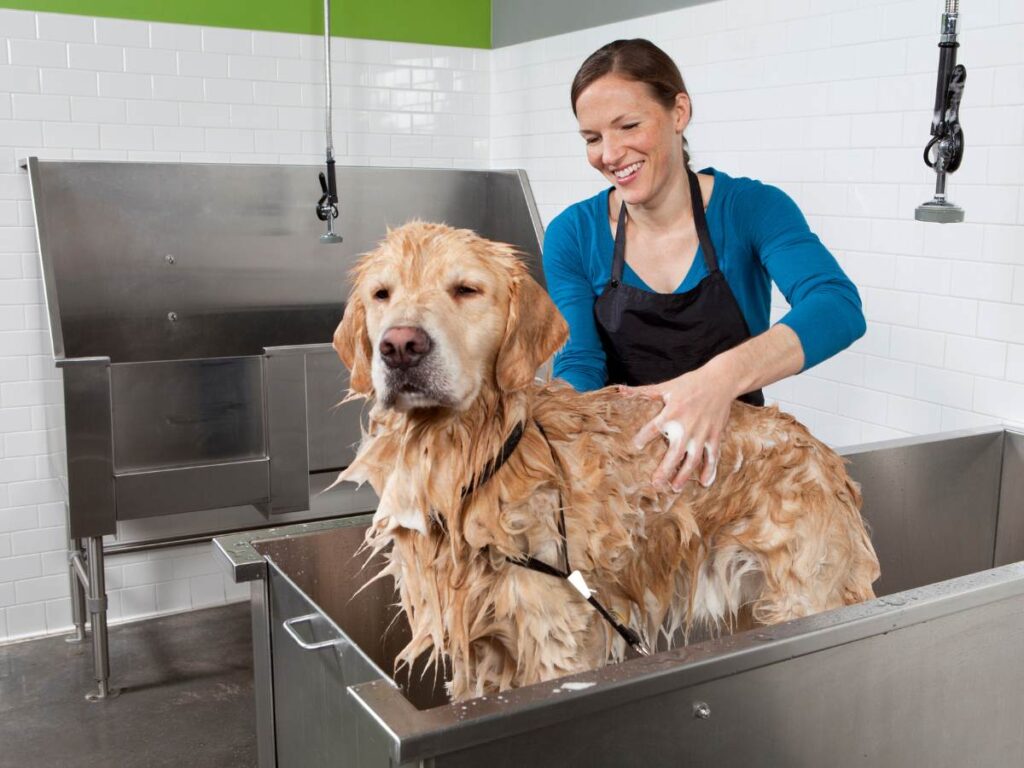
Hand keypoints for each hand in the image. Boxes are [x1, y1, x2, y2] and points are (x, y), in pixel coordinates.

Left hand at [620, 361, 734, 490]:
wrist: (721, 381)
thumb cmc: (690, 383)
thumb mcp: (666, 386)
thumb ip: (643, 392)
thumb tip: (620, 391)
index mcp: (672, 413)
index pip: (652, 428)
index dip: (642, 438)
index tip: (635, 447)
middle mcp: (687, 426)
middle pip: (674, 453)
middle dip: (665, 470)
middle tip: (655, 484)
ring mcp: (702, 433)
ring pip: (693, 460)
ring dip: (684, 476)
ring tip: (674, 488)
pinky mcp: (715, 436)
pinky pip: (713, 456)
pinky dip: (710, 470)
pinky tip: (705, 483)